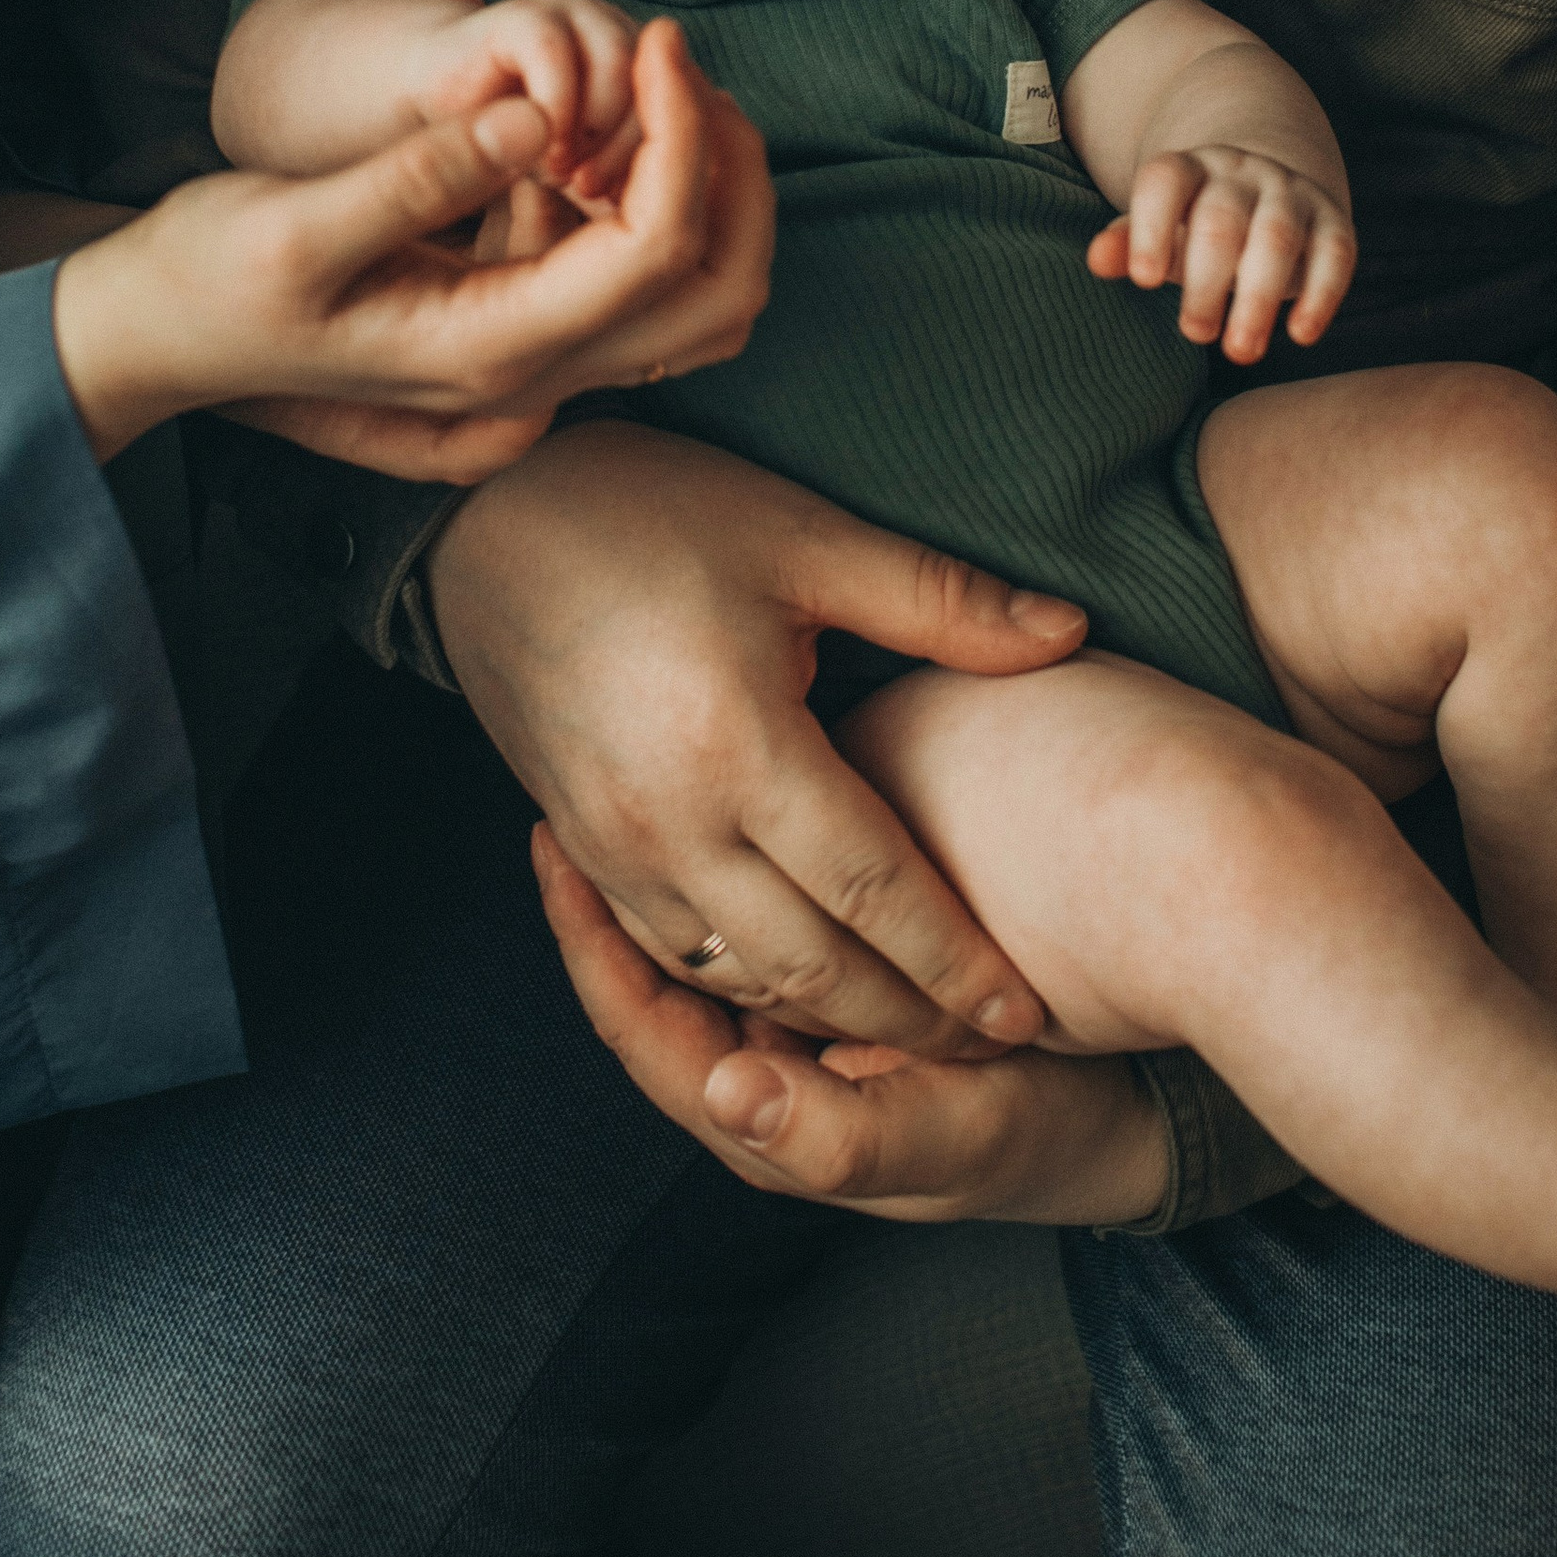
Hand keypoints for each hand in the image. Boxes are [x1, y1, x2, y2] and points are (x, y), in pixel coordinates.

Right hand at [54, 15, 763, 475]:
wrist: (158, 338)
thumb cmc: (210, 277)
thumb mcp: (296, 222)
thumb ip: (420, 174)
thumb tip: (540, 114)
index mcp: (490, 346)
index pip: (654, 248)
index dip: (682, 137)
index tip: (661, 40)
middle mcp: (531, 373)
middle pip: (716, 295)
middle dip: (730, 173)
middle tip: (686, 64)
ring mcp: (530, 360)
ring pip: (694, 297)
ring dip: (709, 191)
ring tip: (665, 85)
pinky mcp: (516, 327)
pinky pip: (636, 280)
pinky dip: (657, 201)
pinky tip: (605, 124)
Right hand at [432, 422, 1088, 1059]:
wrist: (488, 522)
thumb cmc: (654, 510)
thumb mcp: (803, 537)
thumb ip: (940, 601)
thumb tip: (1068, 634)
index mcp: (739, 745)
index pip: (874, 892)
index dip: (956, 963)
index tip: (1027, 1013)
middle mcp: (670, 821)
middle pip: (811, 971)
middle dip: (908, 1022)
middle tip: (992, 1046)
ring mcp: (615, 849)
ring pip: (738, 983)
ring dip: (829, 1022)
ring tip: (917, 1031)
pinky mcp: (580, 851)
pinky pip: (676, 956)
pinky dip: (748, 989)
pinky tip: (807, 990)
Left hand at [535, 829, 1170, 1225]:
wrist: (1143, 1108)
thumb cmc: (1045, 1126)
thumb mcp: (951, 1139)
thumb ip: (836, 1132)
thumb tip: (721, 1090)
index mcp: (770, 1121)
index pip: (641, 1030)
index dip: (587, 945)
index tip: (550, 849)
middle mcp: (773, 1079)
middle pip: (654, 986)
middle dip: (604, 900)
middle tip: (563, 792)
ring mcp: (812, 1035)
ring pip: (704, 953)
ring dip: (658, 879)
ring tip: (622, 783)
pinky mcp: (856, 991)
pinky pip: (764, 930)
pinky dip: (731, 872)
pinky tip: (730, 801)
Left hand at [1089, 144, 1355, 360]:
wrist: (1266, 188)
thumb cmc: (1196, 226)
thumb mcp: (1160, 232)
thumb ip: (1128, 245)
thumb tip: (1096, 259)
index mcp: (1189, 169)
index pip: (1165, 181)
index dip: (1151, 227)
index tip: (1142, 280)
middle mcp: (1241, 172)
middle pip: (1221, 219)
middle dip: (1207, 281)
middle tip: (1195, 334)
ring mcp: (1290, 193)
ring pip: (1277, 236)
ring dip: (1259, 297)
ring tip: (1241, 352)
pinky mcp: (1333, 220)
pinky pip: (1334, 252)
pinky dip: (1321, 294)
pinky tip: (1300, 335)